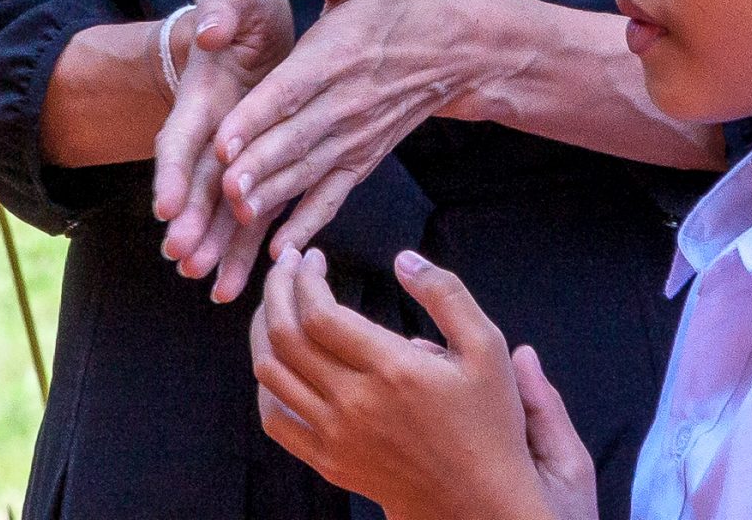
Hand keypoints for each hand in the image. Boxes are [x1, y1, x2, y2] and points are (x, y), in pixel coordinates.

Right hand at [153, 0, 297, 300]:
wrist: (258, 24)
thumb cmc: (242, 7)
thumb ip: (219, 7)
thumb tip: (209, 31)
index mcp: (204, 94)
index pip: (181, 136)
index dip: (172, 171)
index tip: (165, 205)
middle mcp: (213, 131)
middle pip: (197, 183)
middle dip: (190, 222)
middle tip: (183, 258)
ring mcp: (234, 153)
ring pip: (223, 206)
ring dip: (216, 243)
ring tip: (210, 283)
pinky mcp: (260, 165)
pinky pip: (256, 208)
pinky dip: (249, 242)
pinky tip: (241, 279)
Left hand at [213, 0, 483, 257]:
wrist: (465, 43)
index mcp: (339, 54)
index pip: (291, 89)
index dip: (257, 116)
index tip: (223, 140)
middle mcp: (347, 101)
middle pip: (295, 140)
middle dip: (257, 168)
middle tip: (221, 192)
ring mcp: (357, 135)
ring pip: (308, 172)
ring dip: (273, 198)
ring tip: (236, 220)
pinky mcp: (365, 155)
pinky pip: (333, 194)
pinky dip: (308, 222)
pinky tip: (280, 249)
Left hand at [252, 247, 595, 519]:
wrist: (477, 500)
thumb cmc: (488, 422)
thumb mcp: (487, 347)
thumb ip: (446, 294)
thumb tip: (404, 259)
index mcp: (392, 369)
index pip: (319, 314)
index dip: (304, 278)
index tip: (312, 256)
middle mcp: (354, 403)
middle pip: (284, 338)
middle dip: (276, 291)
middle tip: (285, 265)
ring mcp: (335, 436)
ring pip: (270, 376)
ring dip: (263, 331)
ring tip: (276, 304)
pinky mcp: (328, 461)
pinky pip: (275, 419)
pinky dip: (266, 383)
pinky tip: (278, 360)